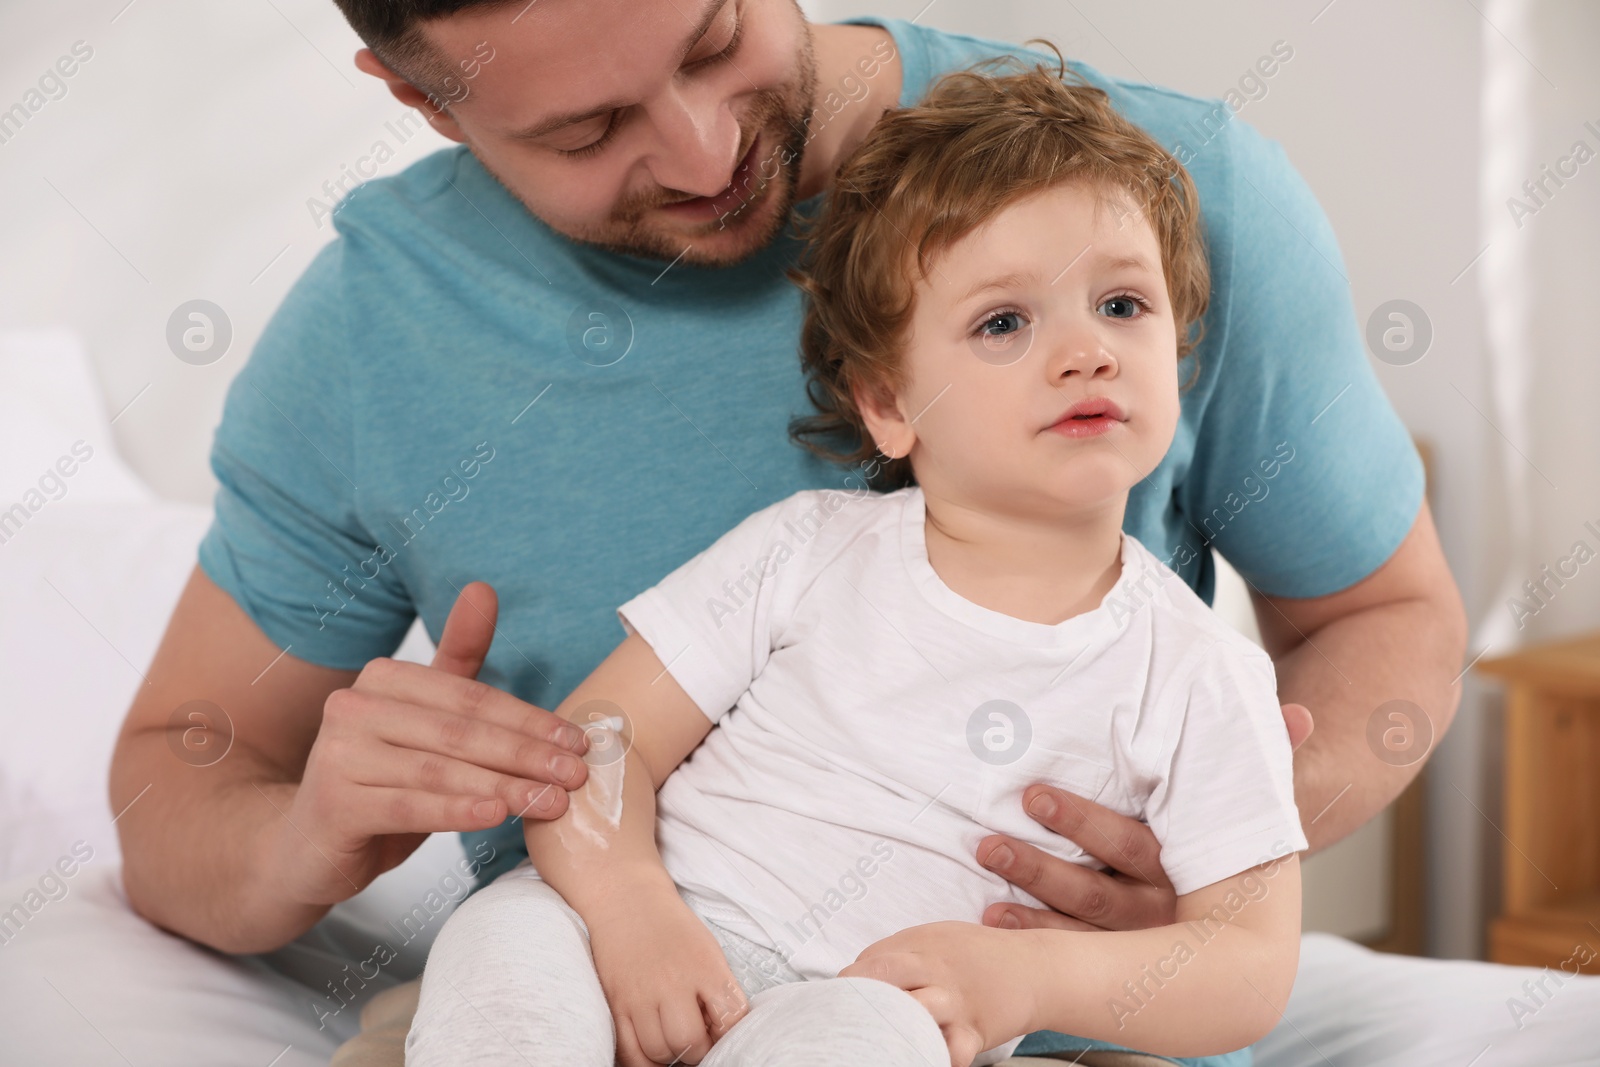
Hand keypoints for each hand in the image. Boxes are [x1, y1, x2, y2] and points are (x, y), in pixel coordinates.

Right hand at [271, 582, 589, 905]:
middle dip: (527, 754)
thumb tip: (483, 588)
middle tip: (577, 774)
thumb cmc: (380, 779)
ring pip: (441, 769)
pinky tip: (498, 815)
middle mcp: (354, 707)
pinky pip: (411, 805)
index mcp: (382, 678)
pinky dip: (459, 810)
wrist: (308, 845)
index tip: (578, 742)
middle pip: (461, 732)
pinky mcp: (335, 804)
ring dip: (506, 786)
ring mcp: (339, 755)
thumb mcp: (423, 719)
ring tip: (553, 800)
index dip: (530, 720)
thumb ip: (456, 658)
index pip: (472, 698)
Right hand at [588, 890, 750, 1065]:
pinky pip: (629, 1051)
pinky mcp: (616, 1004)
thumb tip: (721, 1034)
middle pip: (690, 1043)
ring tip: (673, 1041)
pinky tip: (652, 1051)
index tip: (721, 1032)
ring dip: (671, 1055)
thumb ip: (719, 990)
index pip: (730, 1020)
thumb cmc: (672, 928)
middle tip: (696, 1040)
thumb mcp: (708, 950)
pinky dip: (643, 1061)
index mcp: (705, 967)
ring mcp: (640, 995)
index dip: (729, 1035)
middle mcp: (673, 983)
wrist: (627, 901)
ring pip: (659, 1051)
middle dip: (698, 1050)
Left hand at [840, 921, 1035, 1066]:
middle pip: (884, 975)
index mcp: (920, 945)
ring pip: (915, 1011)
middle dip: (859, 997)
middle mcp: (934, 970)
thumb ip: (898, 954)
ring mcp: (954, 1001)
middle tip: (845, 1021)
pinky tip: (926, 1058)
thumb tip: (859, 975)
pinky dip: (940, 1056)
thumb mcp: (936, 940)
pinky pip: (954, 1048)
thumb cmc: (977, 957)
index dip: (851, 982)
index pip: (872, 960)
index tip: (840, 1001)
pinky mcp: (974, 1030)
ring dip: (893, 1026)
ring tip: (875, 1041)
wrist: (1034, 968)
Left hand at [976, 702, 1312, 932]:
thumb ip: (1273, 756)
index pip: (1131, 845)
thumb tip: (1302, 715)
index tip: (1033, 796)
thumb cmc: (1238, 843)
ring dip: (1027, 900)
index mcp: (1193, 869)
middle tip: (988, 843)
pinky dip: (1031, 937)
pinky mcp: (1121, 963)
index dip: (1083, 821)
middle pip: (1097, 892)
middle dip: (1041, 869)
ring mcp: (1142, 943)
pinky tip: (992, 917)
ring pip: (1079, 926)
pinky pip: (1071, 956)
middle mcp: (1168, 912)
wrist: (1259, 929)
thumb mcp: (1253, 804)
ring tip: (983, 872)